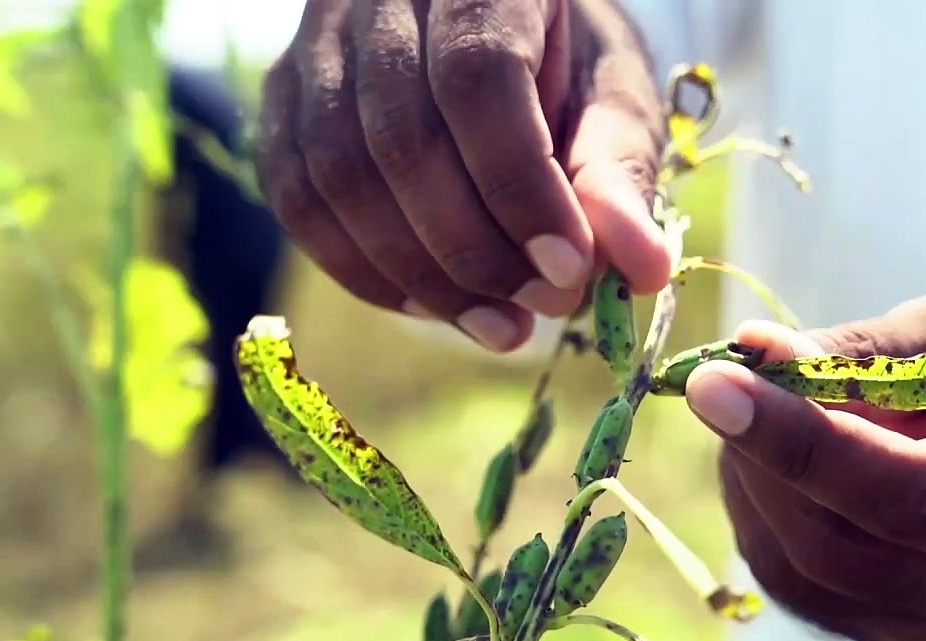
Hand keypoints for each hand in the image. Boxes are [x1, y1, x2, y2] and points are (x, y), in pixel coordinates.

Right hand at [254, 0, 669, 350]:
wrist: (493, 20)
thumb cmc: (564, 58)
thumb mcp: (613, 96)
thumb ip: (619, 173)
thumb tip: (641, 269)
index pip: (476, 78)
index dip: (519, 187)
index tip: (568, 270)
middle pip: (398, 138)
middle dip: (472, 251)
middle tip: (542, 309)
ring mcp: (317, 42)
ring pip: (338, 176)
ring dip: (420, 275)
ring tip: (499, 326)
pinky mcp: (284, 96)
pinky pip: (299, 199)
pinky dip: (364, 271)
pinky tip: (433, 305)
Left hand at [684, 290, 925, 640]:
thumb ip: (854, 353)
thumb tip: (749, 352)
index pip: (904, 495)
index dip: (799, 443)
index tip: (713, 384)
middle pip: (839, 547)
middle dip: (759, 458)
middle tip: (721, 381)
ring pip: (801, 571)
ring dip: (750, 481)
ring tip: (755, 409)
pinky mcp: (890, 630)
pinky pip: (793, 582)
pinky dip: (760, 513)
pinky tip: (766, 458)